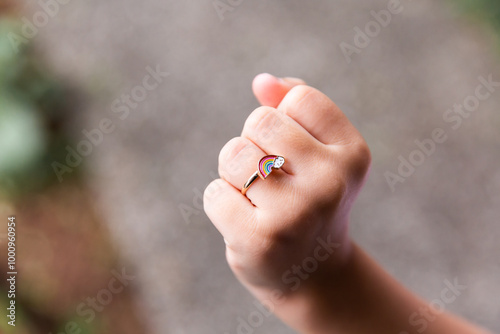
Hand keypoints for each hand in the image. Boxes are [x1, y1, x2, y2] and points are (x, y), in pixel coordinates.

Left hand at [204, 73, 370, 294]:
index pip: (298, 99)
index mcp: (352, 154)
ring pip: (233, 155)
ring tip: (258, 199)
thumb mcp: (317, 151)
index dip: (283, 121)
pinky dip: (222, 204)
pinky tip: (246, 224)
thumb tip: (261, 81)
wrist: (311, 272)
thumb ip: (292, 105)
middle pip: (260, 121)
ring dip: (234, 174)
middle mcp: (331, 182)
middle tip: (273, 179)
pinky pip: (214, 194)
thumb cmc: (308, 200)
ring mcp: (297, 213)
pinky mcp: (261, 239)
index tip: (295, 154)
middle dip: (255, 145)